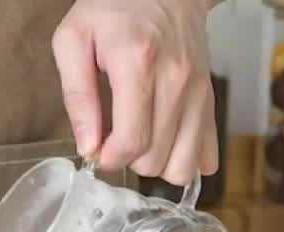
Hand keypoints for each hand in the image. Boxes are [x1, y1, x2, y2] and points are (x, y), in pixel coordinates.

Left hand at [52, 0, 219, 185]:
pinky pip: (206, 150)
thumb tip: (87, 145)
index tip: (95, 150)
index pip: (132, 141)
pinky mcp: (209, 96)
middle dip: (127, 161)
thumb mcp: (73, 40)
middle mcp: (176, 79)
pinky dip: (185, 160)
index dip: (108, 158)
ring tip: (138, 143)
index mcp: (138, 64)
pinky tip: (165, 146)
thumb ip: (77, 96)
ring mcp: (198, 89)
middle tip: (112, 140)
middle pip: (155, 158)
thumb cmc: (113, 8)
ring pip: (182, 164)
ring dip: (155, 164)